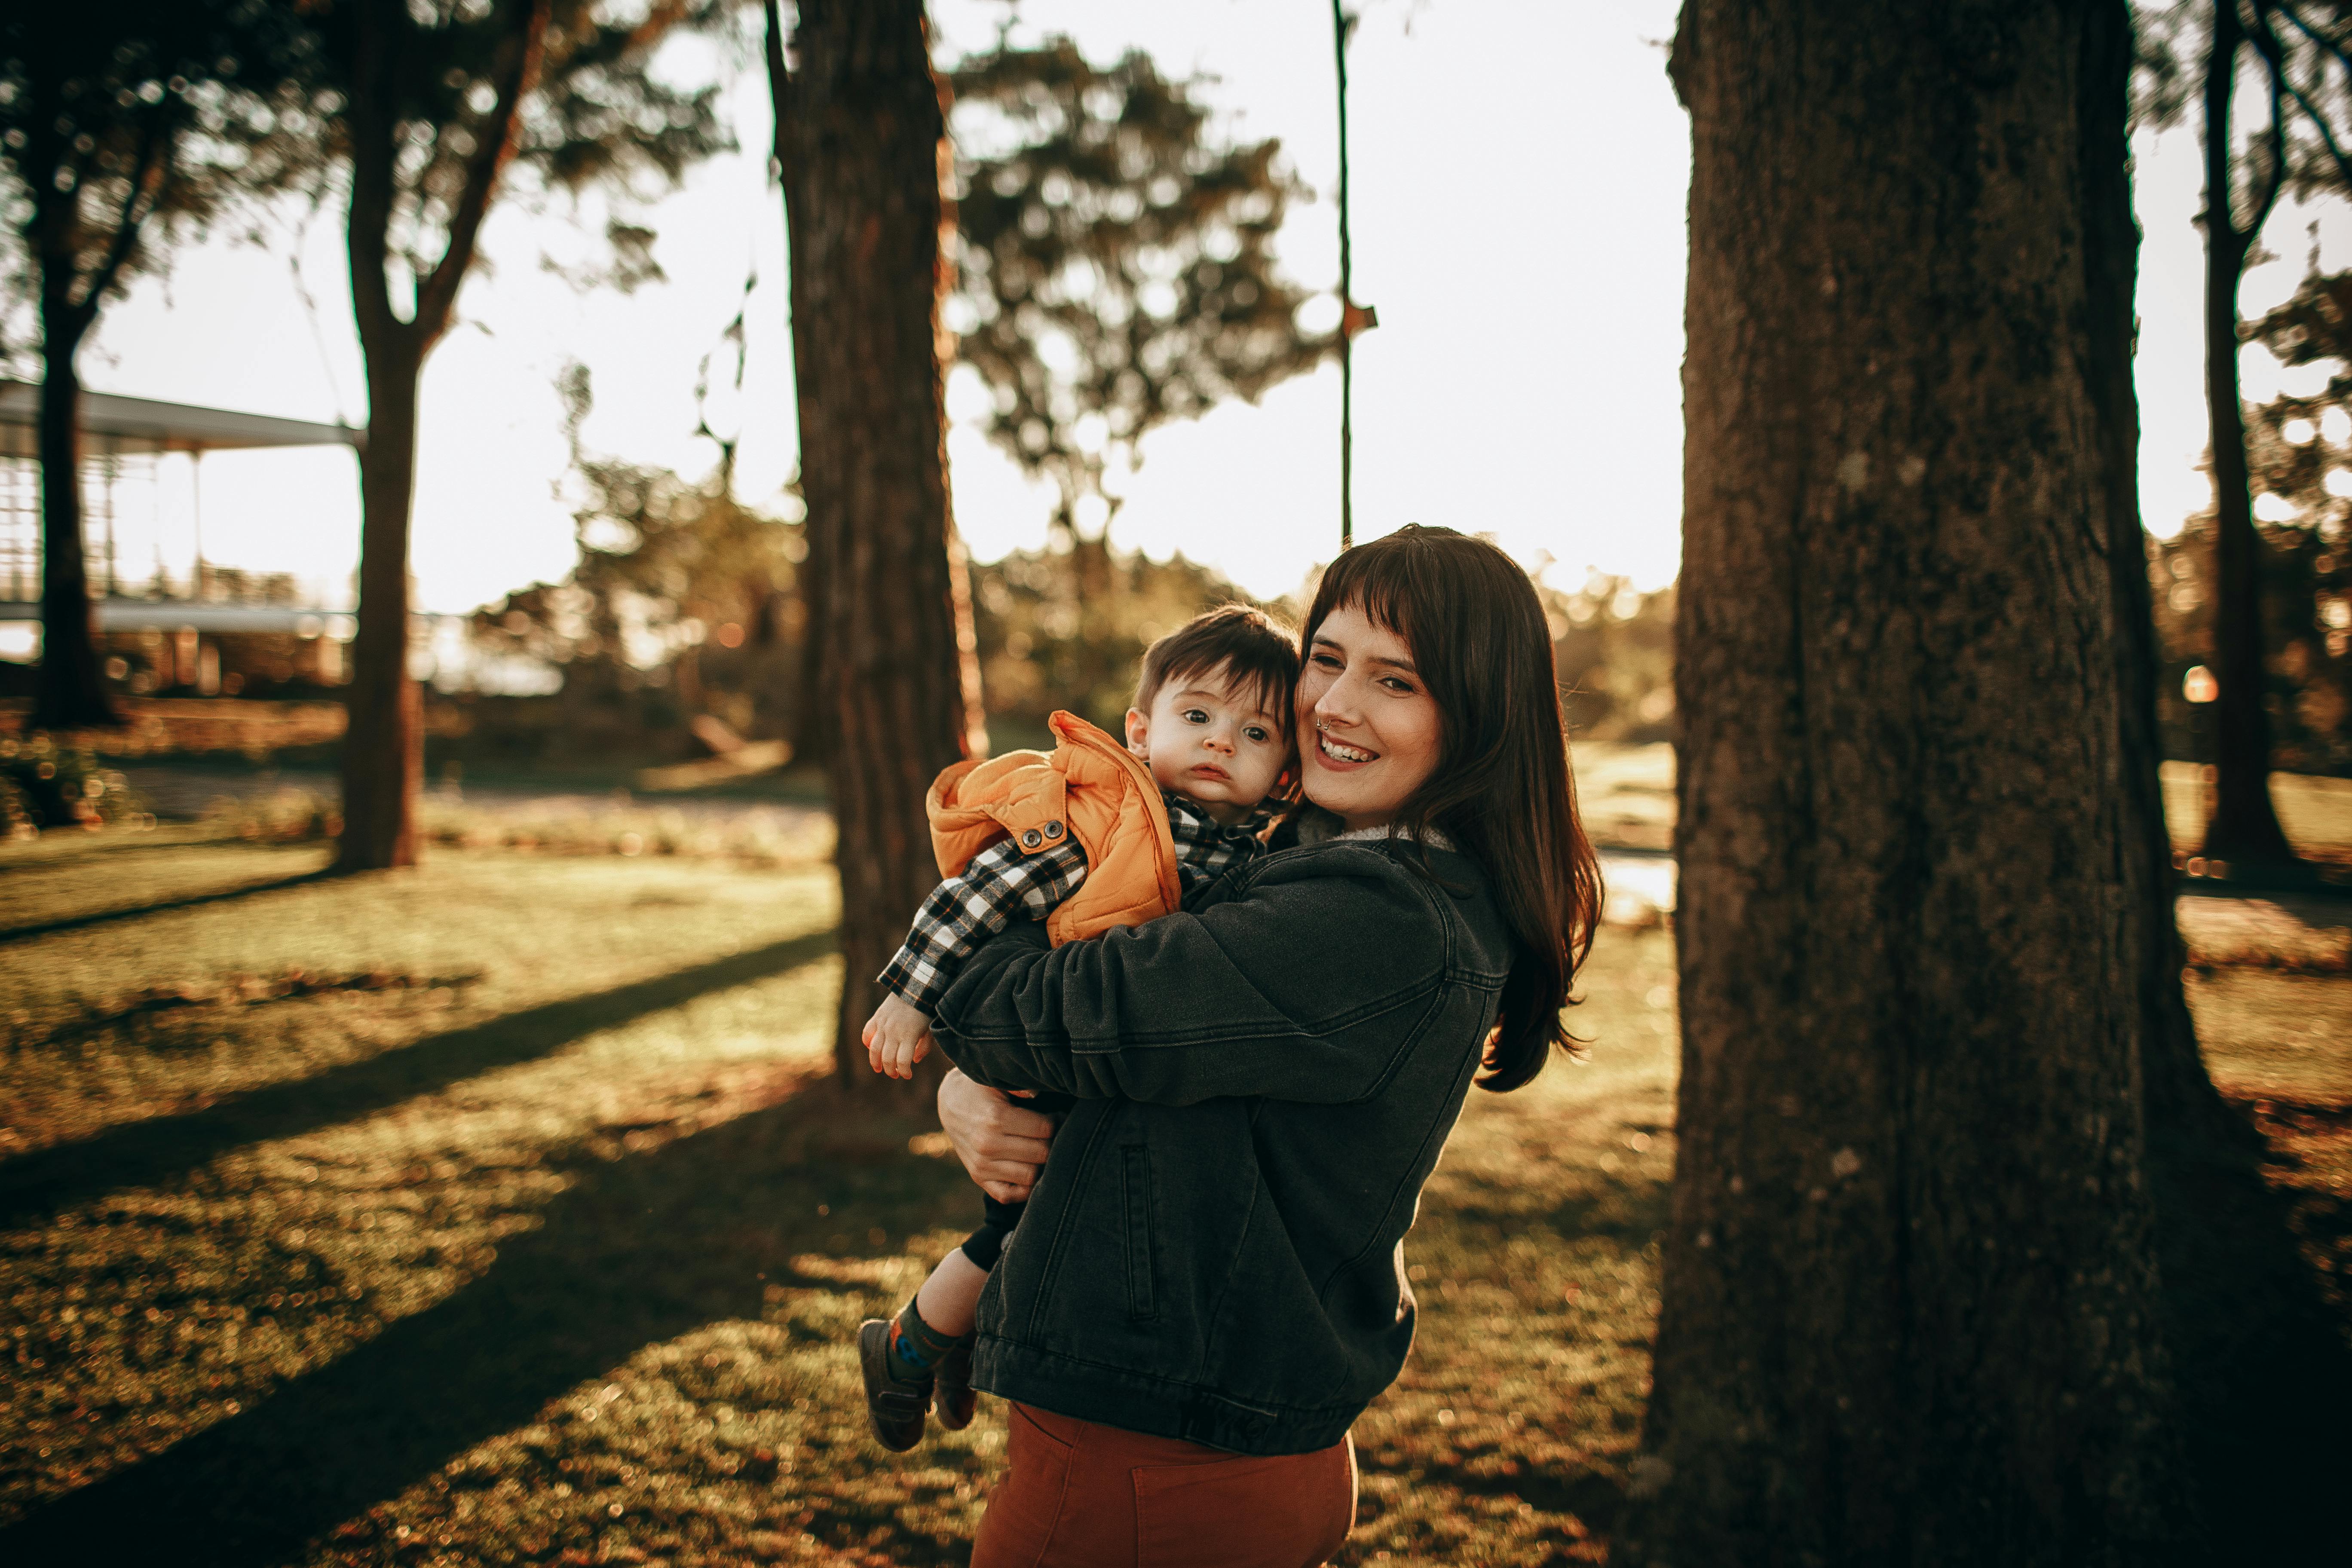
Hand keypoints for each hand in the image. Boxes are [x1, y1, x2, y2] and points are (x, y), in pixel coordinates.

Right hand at [862, 993, 932, 1079]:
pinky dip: (867, 1042)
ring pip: (874, 1049)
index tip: (907, 1075)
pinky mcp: (877, 1017)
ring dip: (875, 1062)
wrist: (916, 986)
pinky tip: (870, 1048)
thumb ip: (924, 1047)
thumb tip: (915, 1061)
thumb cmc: (927, 1010)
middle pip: (887, 1058)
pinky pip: (867, 1032)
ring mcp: (883, 1024)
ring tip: (878, 1068)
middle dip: (890, 1070)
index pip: (902, 1062)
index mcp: (909, 1036)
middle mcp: (894, 1032)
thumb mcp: (931, 1029)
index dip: (904, 1072)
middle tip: (895, 1074)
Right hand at [936, 1068, 1054, 1202]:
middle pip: (1042, 1154)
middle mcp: (988, 1145)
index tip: (1058, 1116)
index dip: (1059, 1121)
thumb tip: (1037, 1094)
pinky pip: (1009, 1196)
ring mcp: (982, 1166)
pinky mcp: (978, 1178)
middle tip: (1054, 1133)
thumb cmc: (981, 1089)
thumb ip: (1020, 1085)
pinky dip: (1023, 1188)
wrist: (951, 1103)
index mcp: (996, 1118)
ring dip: (1042, 1165)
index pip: (1046, 1129)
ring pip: (1030, 1177)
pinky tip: (1029, 1168)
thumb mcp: (997, 1078)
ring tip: (1041, 1148)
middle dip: (1054, 1142)